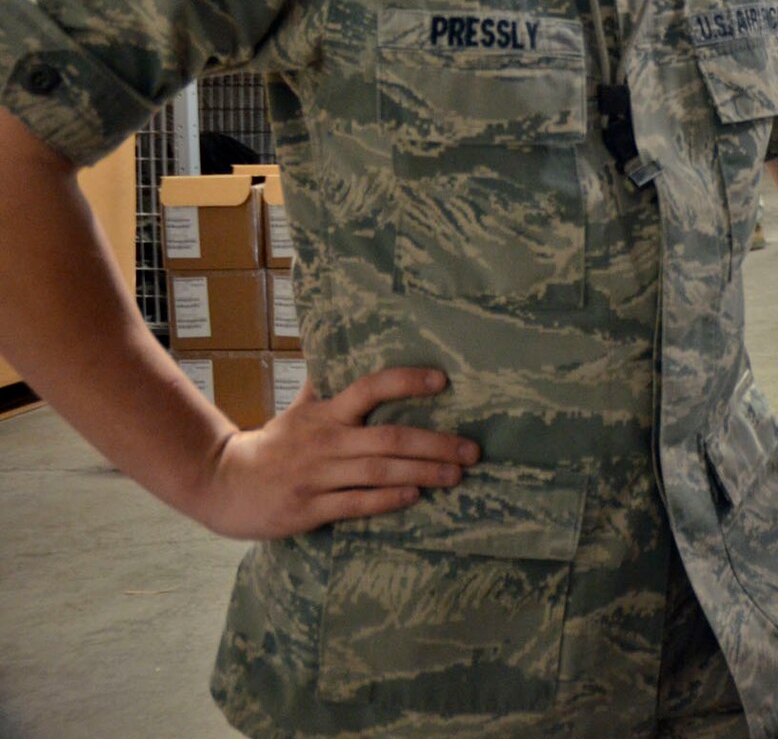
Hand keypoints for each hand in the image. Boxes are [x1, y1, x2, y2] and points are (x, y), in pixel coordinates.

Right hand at [190, 368, 478, 540]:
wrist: (222, 484)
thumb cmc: (272, 445)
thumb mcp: (298, 410)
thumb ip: (325, 386)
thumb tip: (343, 349)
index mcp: (325, 414)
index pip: (369, 388)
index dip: (406, 382)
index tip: (442, 381)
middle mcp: (325, 442)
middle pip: (388, 438)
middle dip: (435, 443)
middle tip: (473, 450)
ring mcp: (317, 476)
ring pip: (379, 472)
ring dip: (422, 472)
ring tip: (456, 474)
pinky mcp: (309, 509)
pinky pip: (356, 504)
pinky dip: (387, 500)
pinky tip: (416, 496)